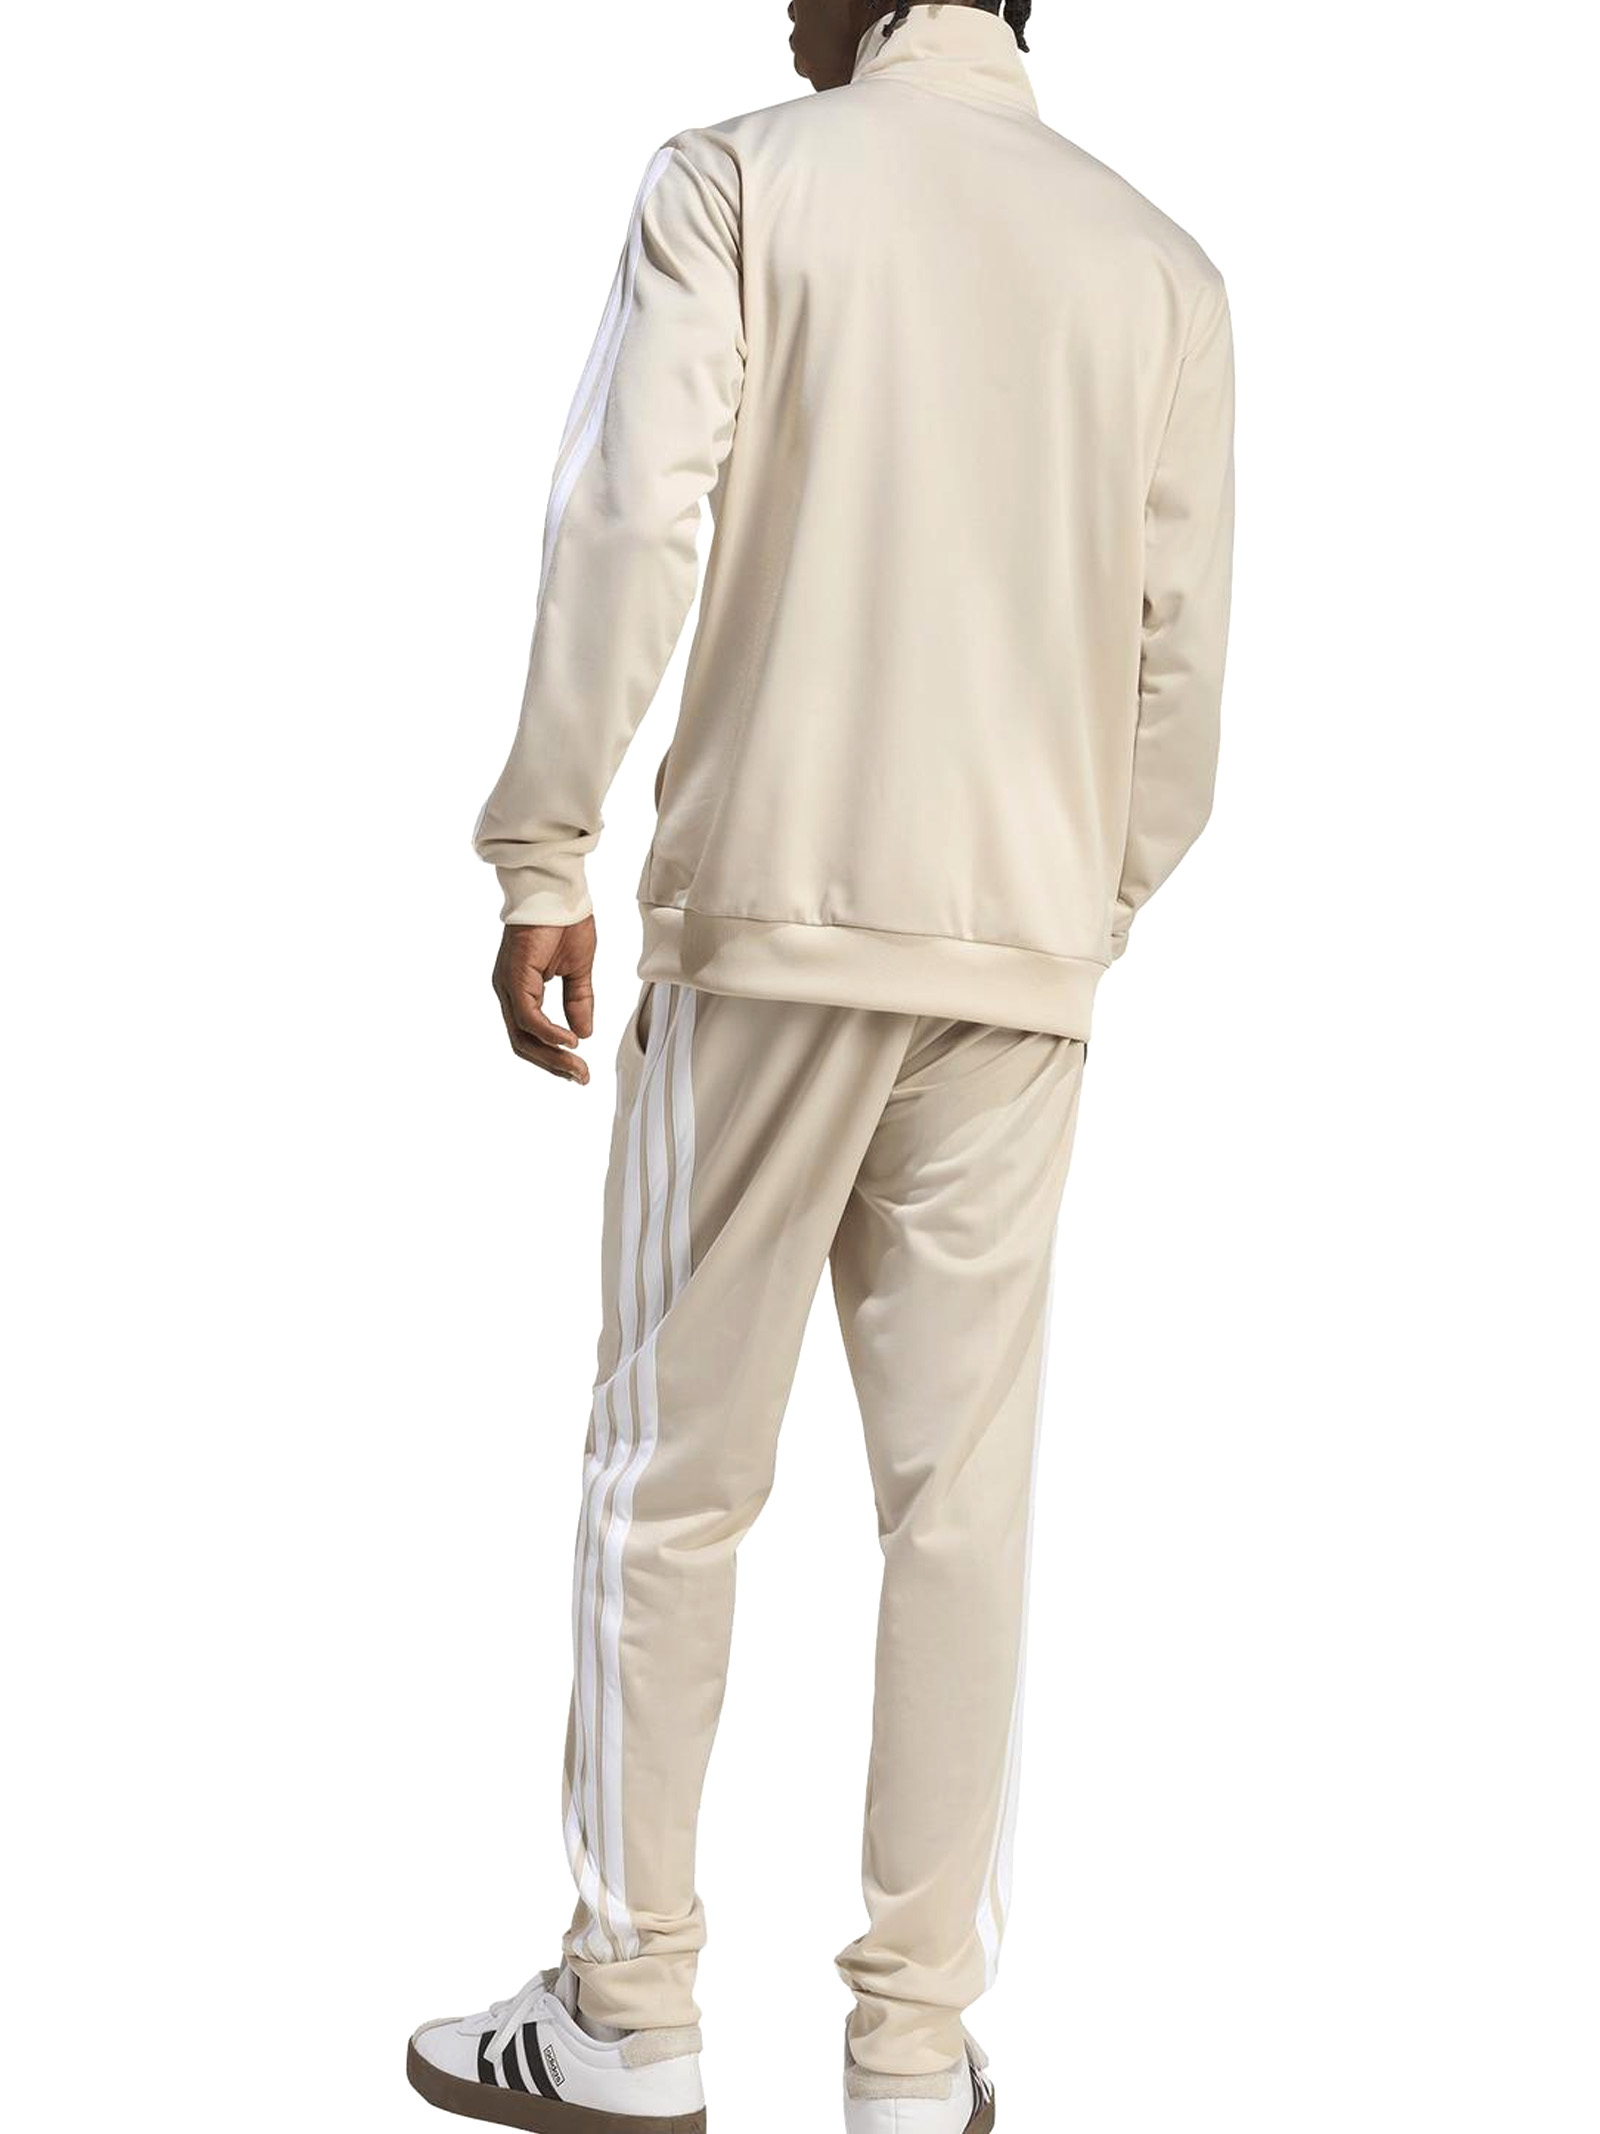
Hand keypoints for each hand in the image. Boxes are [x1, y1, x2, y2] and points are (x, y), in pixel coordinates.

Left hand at [492, 919, 596, 1084]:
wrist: (557, 890)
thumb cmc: (564, 921)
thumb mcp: (578, 970)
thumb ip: (578, 1001)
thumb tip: (583, 1033)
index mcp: (521, 989)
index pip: (531, 1036)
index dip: (555, 1057)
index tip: (580, 1071)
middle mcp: (508, 991)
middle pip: (524, 1043)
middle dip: (554, 1065)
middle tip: (581, 1077)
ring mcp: (508, 985)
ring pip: (522, 1035)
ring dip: (552, 1056)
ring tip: (577, 1067)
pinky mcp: (514, 977)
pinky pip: (527, 1016)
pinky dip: (548, 1032)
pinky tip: (569, 1041)